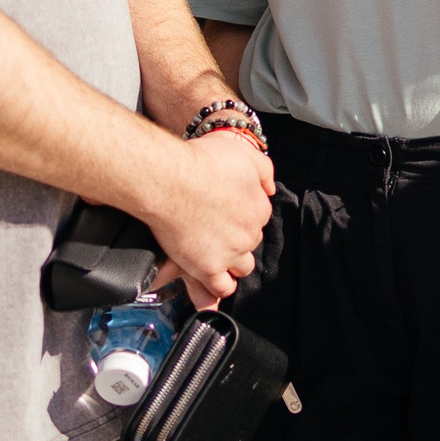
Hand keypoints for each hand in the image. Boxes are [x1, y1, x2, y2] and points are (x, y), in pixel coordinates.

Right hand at [144, 127, 273, 309]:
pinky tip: (212, 279)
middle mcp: (249, 234)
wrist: (169, 179)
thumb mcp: (243, 152)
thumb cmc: (201, 161)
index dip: (242, 214)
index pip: (258, 218)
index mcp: (259, 208)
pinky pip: (222, 287)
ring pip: (242, 267)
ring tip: (216, 256)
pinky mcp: (207, 269)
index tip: (227, 211)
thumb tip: (270, 189)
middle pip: (250, 242)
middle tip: (216, 230)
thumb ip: (264, 171)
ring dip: (233, 263)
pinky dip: (220, 286)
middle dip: (237, 237)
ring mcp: (230, 253)